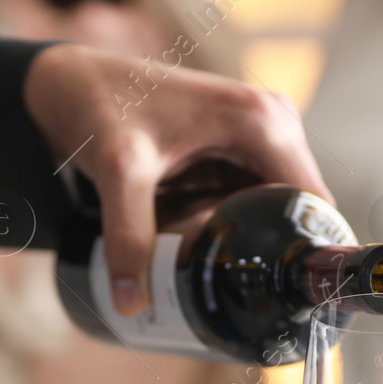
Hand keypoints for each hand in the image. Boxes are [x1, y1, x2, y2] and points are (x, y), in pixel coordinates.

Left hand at [23, 43, 329, 314]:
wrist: (69, 80)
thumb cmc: (98, 105)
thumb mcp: (118, 172)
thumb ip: (128, 236)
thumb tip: (132, 303)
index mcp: (261, 121)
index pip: (312, 202)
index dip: (302, 250)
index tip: (278, 294)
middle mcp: (271, 121)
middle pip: (298, 207)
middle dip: (276, 249)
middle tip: (243, 295)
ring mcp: (257, 133)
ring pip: (276, 205)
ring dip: (257, 239)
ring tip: (226, 279)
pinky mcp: (238, 146)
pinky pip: (254, 196)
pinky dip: (238, 224)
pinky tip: (214, 252)